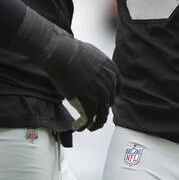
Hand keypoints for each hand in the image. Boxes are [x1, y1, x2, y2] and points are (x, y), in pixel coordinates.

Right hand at [10, 8, 120, 130]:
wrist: (61, 54)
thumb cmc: (70, 52)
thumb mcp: (92, 55)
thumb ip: (97, 66)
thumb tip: (93, 71)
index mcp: (112, 71)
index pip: (117, 90)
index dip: (109, 98)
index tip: (102, 103)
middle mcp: (110, 84)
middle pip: (108, 104)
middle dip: (100, 111)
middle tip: (92, 117)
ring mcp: (100, 95)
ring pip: (101, 116)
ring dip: (94, 124)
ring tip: (88, 128)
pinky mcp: (88, 103)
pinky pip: (88, 120)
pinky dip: (82, 126)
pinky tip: (75, 127)